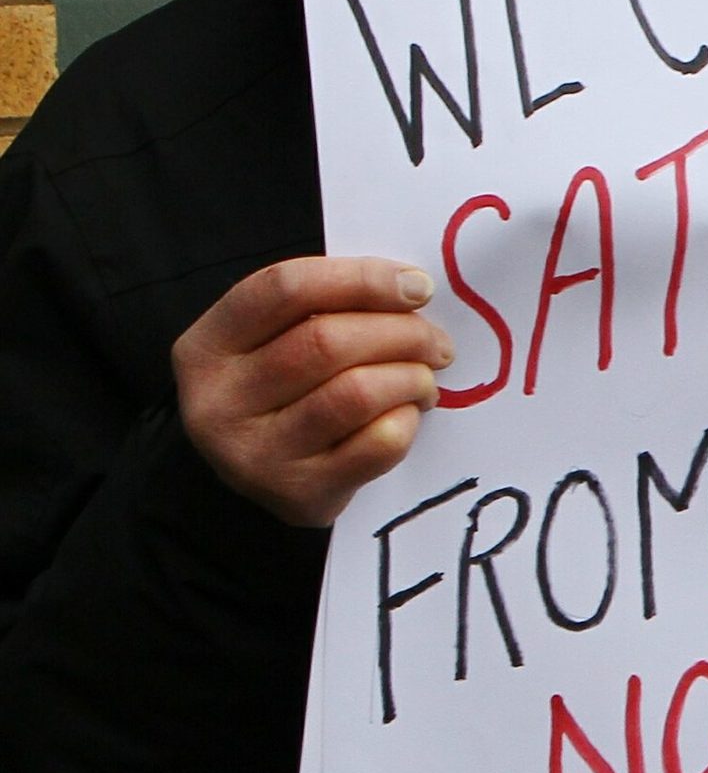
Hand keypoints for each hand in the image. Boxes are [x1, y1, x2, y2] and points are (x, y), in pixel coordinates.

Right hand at [172, 257, 451, 527]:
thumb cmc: (281, 394)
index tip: (417, 285)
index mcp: (207, 346)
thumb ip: (326, 307)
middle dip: (402, 333)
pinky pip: (378, 444)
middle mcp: (219, 401)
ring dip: (410, 377)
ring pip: (356, 392)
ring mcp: (255, 453)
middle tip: (436, 342)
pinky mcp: (300, 493)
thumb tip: (411, 287)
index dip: (361, 279)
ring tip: (425, 379)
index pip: (285, 289)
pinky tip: (407, 415)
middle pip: (327, 341)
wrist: (263, 479)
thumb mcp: (275, 343)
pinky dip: (407, 421)